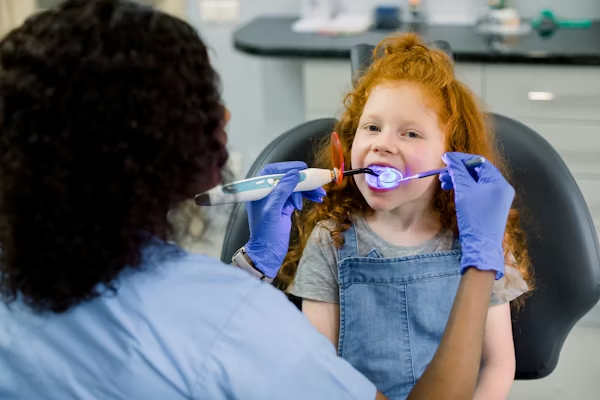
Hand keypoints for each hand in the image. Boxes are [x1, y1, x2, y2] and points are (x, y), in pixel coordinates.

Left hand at [245, 161, 325, 278]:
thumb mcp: (273, 210)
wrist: (268, 253)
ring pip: (294, 187)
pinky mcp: (284, 207)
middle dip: (302, 180)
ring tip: (320, 194)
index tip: (302, 167)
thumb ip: (282, 190)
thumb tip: (293, 174)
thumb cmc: (265, 234)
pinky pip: (297, 196)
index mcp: (259, 191)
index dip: (287, 167)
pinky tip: (315, 198)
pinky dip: (307, 196)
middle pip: (286, 178)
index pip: (272, 171)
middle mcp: (267, 193)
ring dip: (307, 189)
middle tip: (316, 182)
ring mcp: (276, 200)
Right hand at [439, 152, 514, 278]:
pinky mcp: (493, 207)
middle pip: (478, 172)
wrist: (481, 245)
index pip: (479, 162)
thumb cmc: (474, 217)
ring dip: (460, 180)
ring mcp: (499, 198)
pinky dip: (466, 190)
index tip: (445, 159)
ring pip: (477, 182)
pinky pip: (479, 192)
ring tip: (444, 183)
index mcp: (499, 182)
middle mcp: (502, 188)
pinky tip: (454, 192)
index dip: (461, 159)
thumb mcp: (464, 190)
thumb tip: (450, 157)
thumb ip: (457, 171)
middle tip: (442, 174)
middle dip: (458, 171)